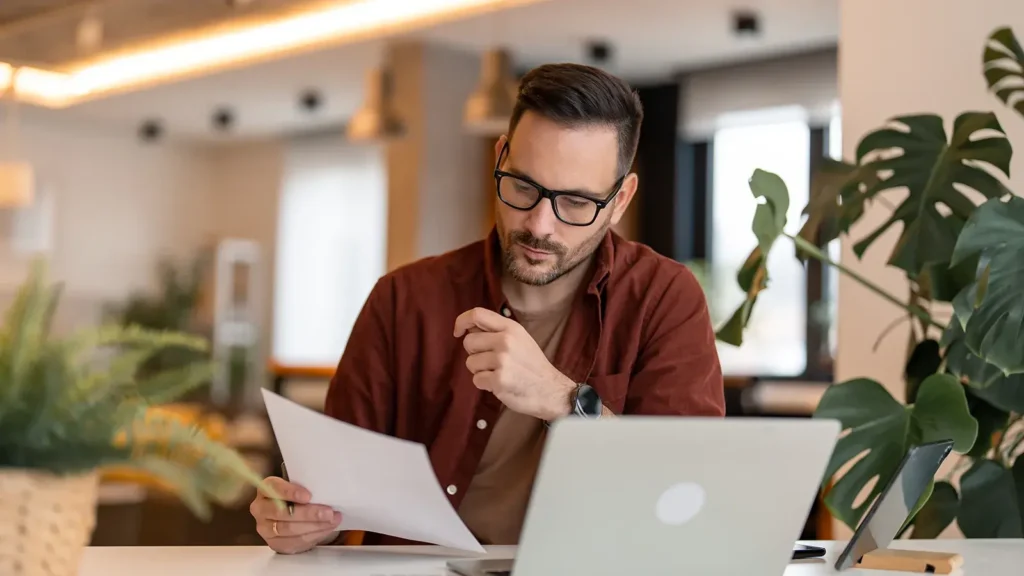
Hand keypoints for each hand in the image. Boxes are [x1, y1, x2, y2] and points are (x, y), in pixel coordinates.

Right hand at [250, 476, 341, 553]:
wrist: (292, 516)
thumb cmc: (296, 498)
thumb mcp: (299, 487)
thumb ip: (306, 487)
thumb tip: (325, 491)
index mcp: (265, 489)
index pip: (273, 488)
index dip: (290, 492)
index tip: (308, 496)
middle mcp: (261, 509)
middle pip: (282, 512)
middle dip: (308, 513)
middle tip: (328, 512)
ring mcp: (265, 528)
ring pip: (289, 529)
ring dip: (314, 525)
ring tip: (332, 520)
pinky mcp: (275, 543)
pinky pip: (295, 541)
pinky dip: (314, 535)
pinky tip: (326, 529)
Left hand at [454, 307, 574, 420]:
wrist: (550, 389)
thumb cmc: (532, 364)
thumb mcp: (519, 338)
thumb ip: (496, 331)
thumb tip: (468, 327)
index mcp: (510, 327)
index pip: (476, 314)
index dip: (461, 321)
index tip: (458, 332)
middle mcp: (505, 340)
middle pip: (469, 341)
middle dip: (475, 353)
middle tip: (491, 361)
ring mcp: (502, 360)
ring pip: (470, 362)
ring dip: (480, 371)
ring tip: (498, 373)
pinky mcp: (499, 380)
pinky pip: (476, 380)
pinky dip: (485, 384)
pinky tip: (499, 384)